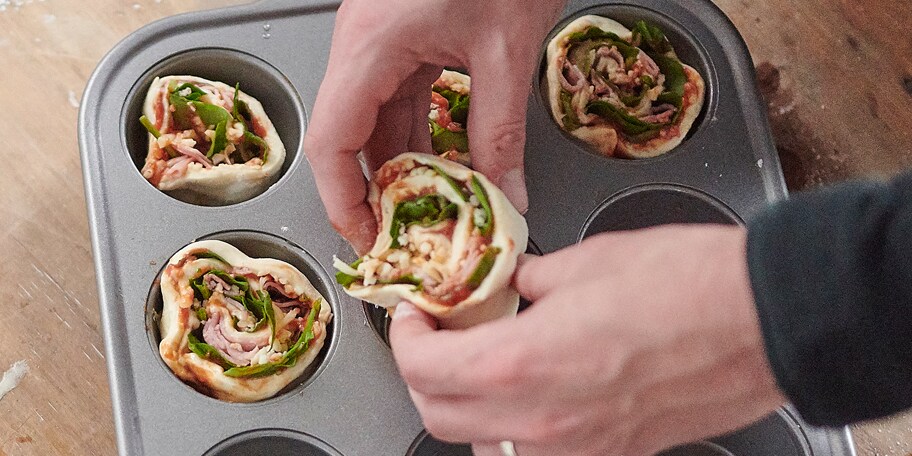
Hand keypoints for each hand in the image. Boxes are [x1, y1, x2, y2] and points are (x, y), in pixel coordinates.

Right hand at [304, 0, 565, 252]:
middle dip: (379, 191)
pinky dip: (422, 134)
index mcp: (370, 46)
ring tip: (436, 212)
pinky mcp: (407, 34)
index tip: (369, 240)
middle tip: (412, 237)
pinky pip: (403, 96)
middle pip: (353, 135)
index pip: (333, 141)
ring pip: (380, 118)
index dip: (343, 200)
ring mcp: (383, 39)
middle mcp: (364, 45)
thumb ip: (501, 132)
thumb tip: (506, 195)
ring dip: (405, 165)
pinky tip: (449, 164)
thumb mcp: (505, 50)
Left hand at [389, 225, 785, 454]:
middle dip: (424, 371)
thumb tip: (514, 286)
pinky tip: (534, 383)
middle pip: (439, 415)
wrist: (767, 319)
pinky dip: (514, 422)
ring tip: (482, 356)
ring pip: (483, 441)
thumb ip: (530, 280)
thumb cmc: (688, 283)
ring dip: (465, 401)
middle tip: (438, 331)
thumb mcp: (585, 260)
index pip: (423, 370)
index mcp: (523, 365)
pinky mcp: (615, 452)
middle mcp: (542, 422)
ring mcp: (579, 448)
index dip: (403, 336)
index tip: (414, 313)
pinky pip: (535, 450)